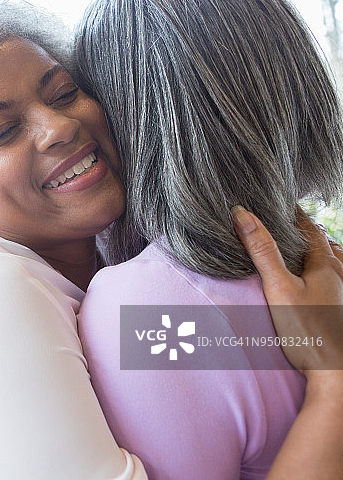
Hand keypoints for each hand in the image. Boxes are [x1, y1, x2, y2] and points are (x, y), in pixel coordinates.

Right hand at [232, 206, 342, 372]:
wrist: (335, 373)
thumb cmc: (308, 332)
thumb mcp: (278, 287)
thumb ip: (262, 251)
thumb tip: (242, 214)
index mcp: (325, 265)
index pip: (310, 229)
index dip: (295, 214)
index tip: (281, 203)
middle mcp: (340, 275)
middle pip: (326, 244)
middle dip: (308, 232)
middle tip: (289, 223)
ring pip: (337, 263)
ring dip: (321, 252)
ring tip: (306, 249)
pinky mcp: (341, 313)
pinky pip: (337, 284)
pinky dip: (327, 274)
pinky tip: (318, 284)